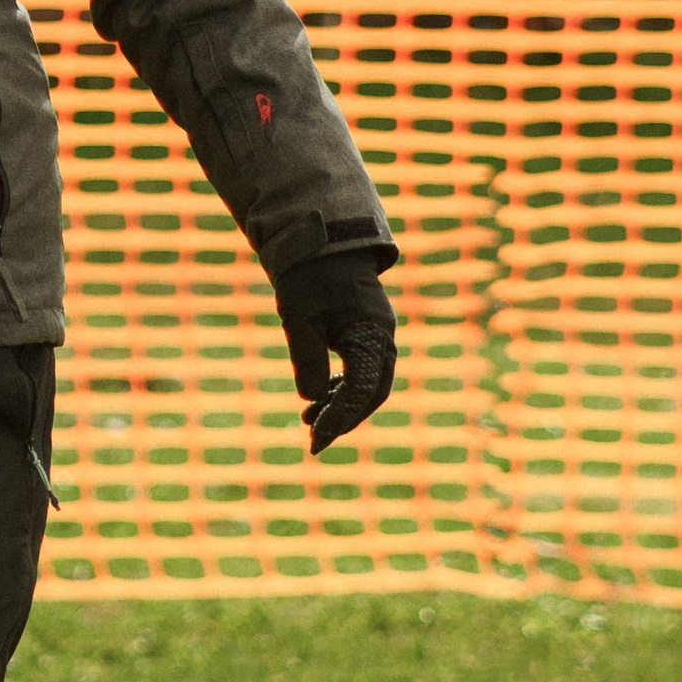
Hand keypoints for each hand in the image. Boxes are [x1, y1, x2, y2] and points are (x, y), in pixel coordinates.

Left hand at [273, 253, 395, 454]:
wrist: (321, 242)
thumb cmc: (308, 277)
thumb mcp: (298, 317)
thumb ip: (307, 357)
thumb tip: (312, 397)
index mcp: (371, 333)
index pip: (361, 389)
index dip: (340, 418)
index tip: (315, 439)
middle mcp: (383, 337)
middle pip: (373, 393)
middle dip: (345, 419)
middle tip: (314, 439)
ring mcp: (379, 335)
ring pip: (370, 383)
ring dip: (343, 405)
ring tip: (309, 419)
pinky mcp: (369, 332)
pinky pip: (364, 370)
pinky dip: (344, 388)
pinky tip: (320, 397)